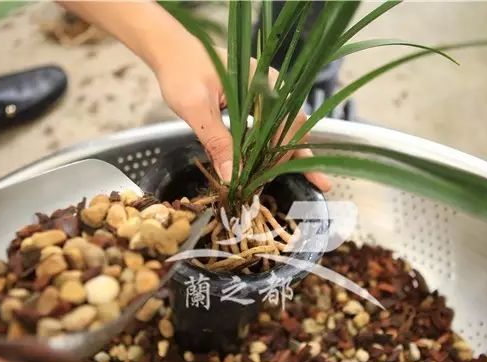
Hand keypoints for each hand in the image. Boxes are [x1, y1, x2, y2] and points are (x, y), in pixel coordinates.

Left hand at [156, 45, 331, 191]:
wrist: (170, 52)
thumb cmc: (180, 71)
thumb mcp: (196, 108)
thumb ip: (216, 141)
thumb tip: (232, 177)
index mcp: (262, 83)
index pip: (285, 125)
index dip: (278, 156)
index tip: (264, 178)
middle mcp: (271, 88)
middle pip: (292, 129)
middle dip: (292, 159)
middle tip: (300, 184)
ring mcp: (265, 95)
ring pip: (286, 130)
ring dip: (294, 156)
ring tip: (316, 181)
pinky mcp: (255, 103)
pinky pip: (272, 127)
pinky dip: (277, 148)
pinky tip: (282, 167)